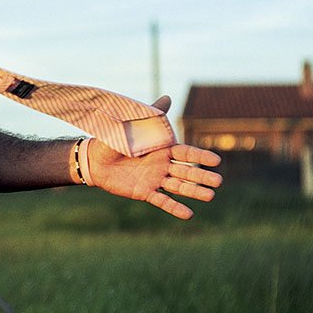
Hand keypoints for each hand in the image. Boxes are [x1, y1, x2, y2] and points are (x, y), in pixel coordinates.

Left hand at [86, 97, 222, 219]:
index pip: (186, 153)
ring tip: (210, 196)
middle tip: (218, 182)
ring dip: (194, 192)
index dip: (201, 157)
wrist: (94, 159)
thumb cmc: (114, 138)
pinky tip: (188, 215)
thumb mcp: (133, 125)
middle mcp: (162, 165)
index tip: (216, 161)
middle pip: (187, 171)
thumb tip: (168, 97)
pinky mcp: (145, 192)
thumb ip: (152, 115)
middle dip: (202, 176)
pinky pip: (162, 201)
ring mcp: (155, 179)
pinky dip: (174, 208)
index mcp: (163, 149)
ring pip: (179, 187)